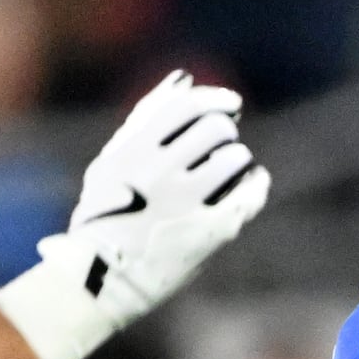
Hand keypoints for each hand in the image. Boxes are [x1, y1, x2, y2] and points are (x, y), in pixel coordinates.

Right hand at [0, 73, 270, 358]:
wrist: (102, 279)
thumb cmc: (106, 216)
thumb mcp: (112, 162)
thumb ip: (145, 119)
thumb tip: (183, 78)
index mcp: (131, 151)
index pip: (185, 107)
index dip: (214, 99)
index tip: (232, 104)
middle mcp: (158, 172)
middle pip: (215, 129)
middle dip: (225, 132)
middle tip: (223, 143)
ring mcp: (185, 202)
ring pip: (235, 158)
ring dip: (237, 159)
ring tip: (230, 169)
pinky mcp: (209, 231)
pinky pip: (249, 194)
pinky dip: (255, 183)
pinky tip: (251, 184)